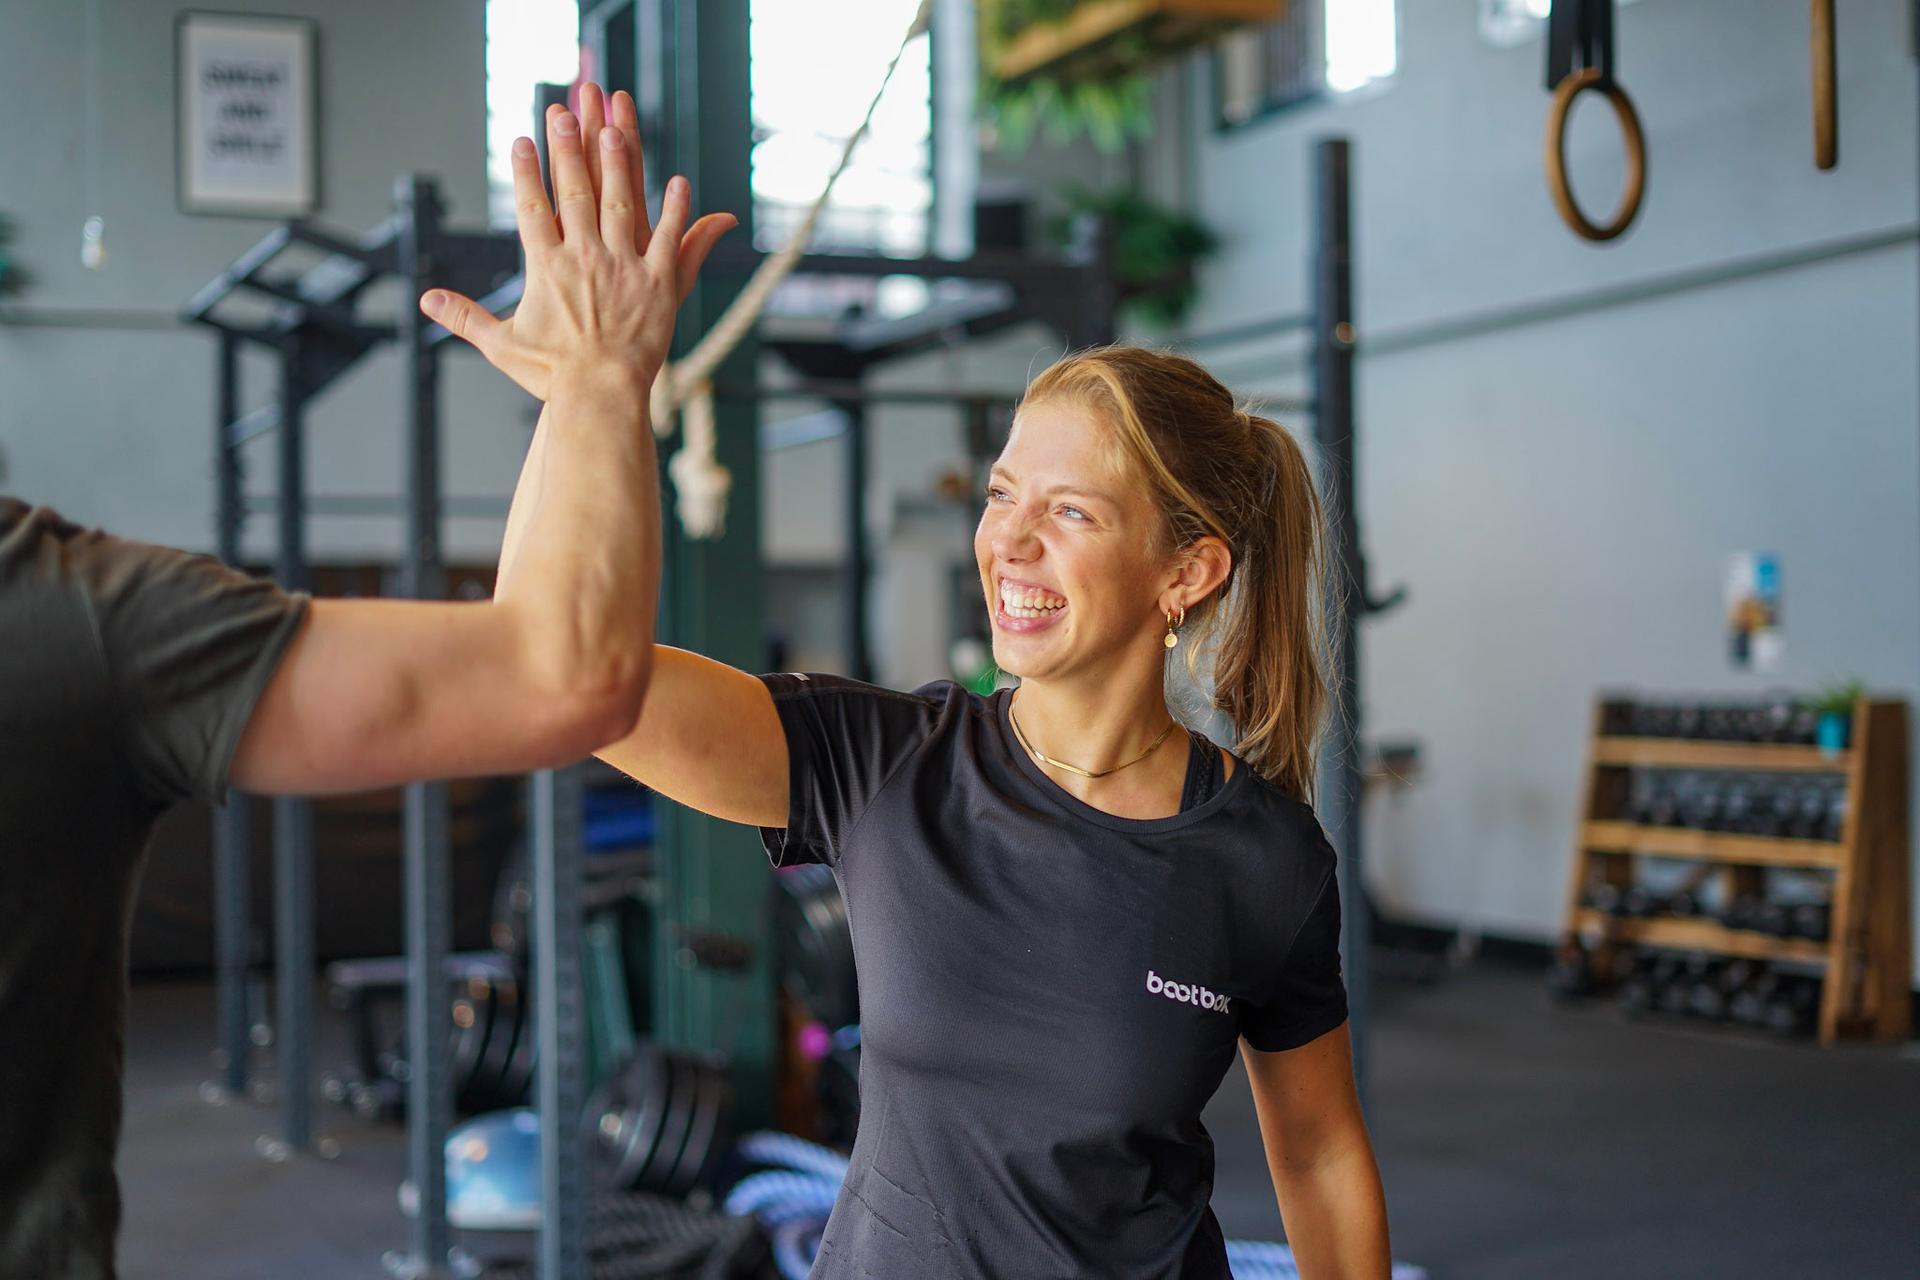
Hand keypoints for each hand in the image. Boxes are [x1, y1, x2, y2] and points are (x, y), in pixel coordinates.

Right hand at [421, 85, 736, 400]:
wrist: (599, 398)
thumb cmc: (551, 376)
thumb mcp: (501, 345)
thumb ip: (464, 316)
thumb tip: (426, 299)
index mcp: (547, 269)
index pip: (532, 210)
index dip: (526, 173)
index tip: (521, 139)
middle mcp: (585, 260)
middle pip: (575, 193)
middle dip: (568, 148)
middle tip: (563, 110)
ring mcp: (623, 269)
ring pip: (621, 205)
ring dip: (617, 164)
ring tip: (612, 129)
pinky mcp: (657, 285)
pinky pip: (669, 240)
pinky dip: (675, 211)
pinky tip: (678, 181)